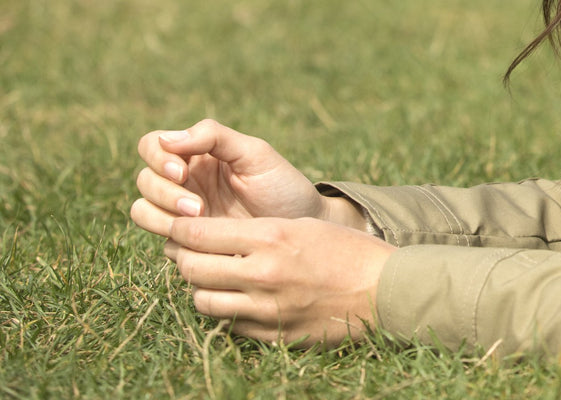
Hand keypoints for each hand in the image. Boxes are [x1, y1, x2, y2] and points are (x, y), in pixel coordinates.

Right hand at [131, 119, 361, 237]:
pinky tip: (202, 241)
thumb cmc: (282, 185)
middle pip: (145, 179)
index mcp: (197, 154)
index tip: (181, 171)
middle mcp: (184, 182)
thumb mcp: (255, 154)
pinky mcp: (188, 242)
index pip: (153, 145)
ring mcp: (183, 213)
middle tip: (198, 206)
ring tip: (200, 219)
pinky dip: (172, 238)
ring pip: (142, 209)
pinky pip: (162, 240)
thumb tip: (167, 138)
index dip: (157, 157)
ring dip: (160, 215)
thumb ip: (214, 137)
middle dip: (164, 192)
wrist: (301, 227)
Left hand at [165, 215, 395, 344]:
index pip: (199, 234)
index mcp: (271, 237)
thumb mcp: (302, 226)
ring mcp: (265, 308)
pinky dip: (226, 310)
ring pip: (202, 300)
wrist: (383, 290)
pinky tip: (237, 299)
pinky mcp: (271, 334)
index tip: (176, 227)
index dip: (179, 230)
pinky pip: (229, 324)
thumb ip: (256, 232)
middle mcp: (262, 273)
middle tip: (186, 252)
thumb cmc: (347, 250)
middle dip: (182, 258)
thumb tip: (211, 237)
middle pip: (192, 268)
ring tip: (212, 277)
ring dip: (200, 287)